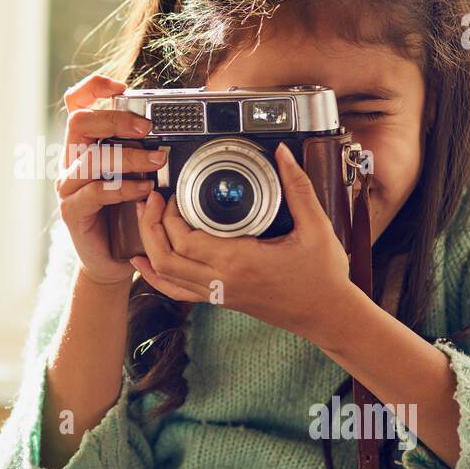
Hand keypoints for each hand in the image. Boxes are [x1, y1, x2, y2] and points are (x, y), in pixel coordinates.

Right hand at [54, 72, 168, 286]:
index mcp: (85, 146)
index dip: (93, 87)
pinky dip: (124, 188)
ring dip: (128, 156)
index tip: (121, 86)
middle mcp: (72, 161)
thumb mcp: (137, 175)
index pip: (76, 104)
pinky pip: (96, 192)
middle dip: (116, 120)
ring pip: (91, 157)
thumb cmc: (126, 214)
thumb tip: (170, 127)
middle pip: (79, 122)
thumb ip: (142, 151)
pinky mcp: (73, 211)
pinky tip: (145, 191)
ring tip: (156, 161)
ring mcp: (69, 187)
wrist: (113, 259)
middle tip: (147, 128)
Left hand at [129, 141, 362, 347]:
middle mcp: (223, 281)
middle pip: (166, 257)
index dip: (169, 216)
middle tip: (152, 199)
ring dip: (149, 246)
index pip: (185, 240)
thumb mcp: (316, 226)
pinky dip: (154, 277)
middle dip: (150, 226)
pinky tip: (142, 263)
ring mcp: (219, 294)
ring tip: (145, 218)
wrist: (328, 315)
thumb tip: (282, 153)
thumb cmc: (323, 275)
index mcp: (240, 262)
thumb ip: (297, 187)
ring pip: (166, 276)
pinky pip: (177, 292)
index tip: (171, 194)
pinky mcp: (220, 299)